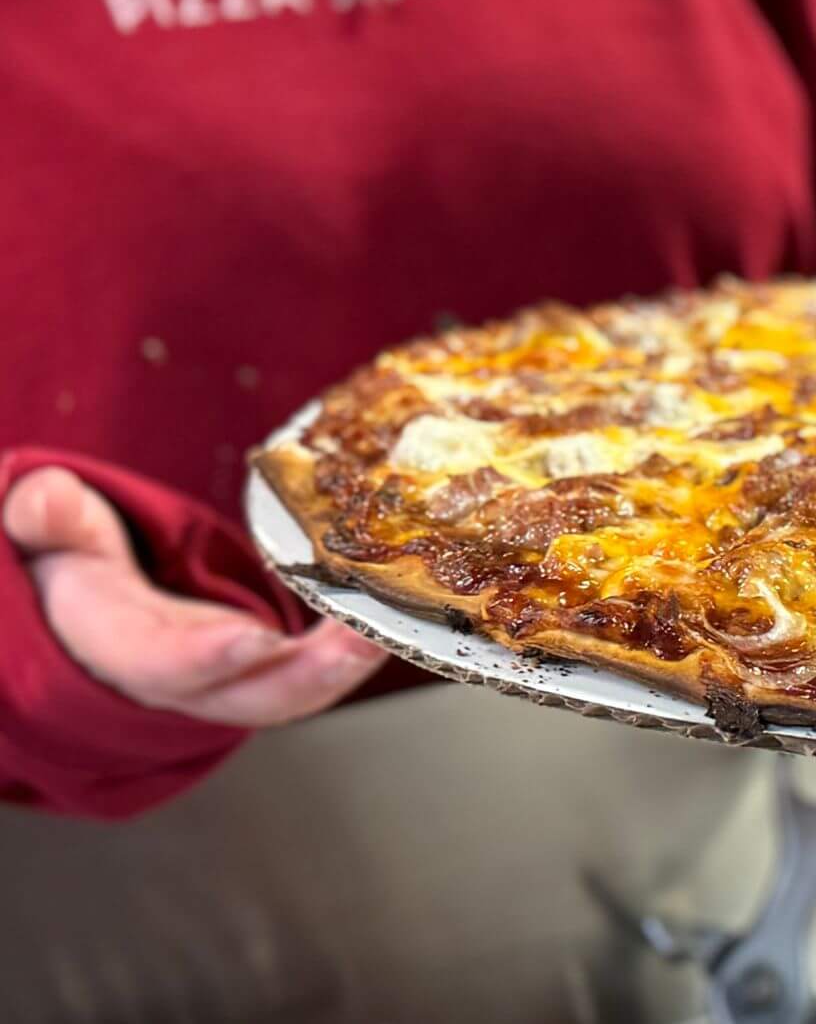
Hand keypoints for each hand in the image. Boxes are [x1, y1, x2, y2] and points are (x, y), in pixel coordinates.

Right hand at [3, 467, 385, 727]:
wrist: (88, 606)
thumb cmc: (76, 567)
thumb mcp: (57, 540)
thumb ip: (56, 521)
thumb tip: (42, 497)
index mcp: (121, 646)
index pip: (163, 663)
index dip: (207, 656)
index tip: (255, 640)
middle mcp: (184, 678)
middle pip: (251, 695)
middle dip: (310, 675)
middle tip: (363, 639)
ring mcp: (231, 679)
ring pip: (294, 689)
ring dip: (348, 666)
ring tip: (396, 626)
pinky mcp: (267, 668)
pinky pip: (315, 670)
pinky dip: (355, 652)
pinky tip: (398, 617)